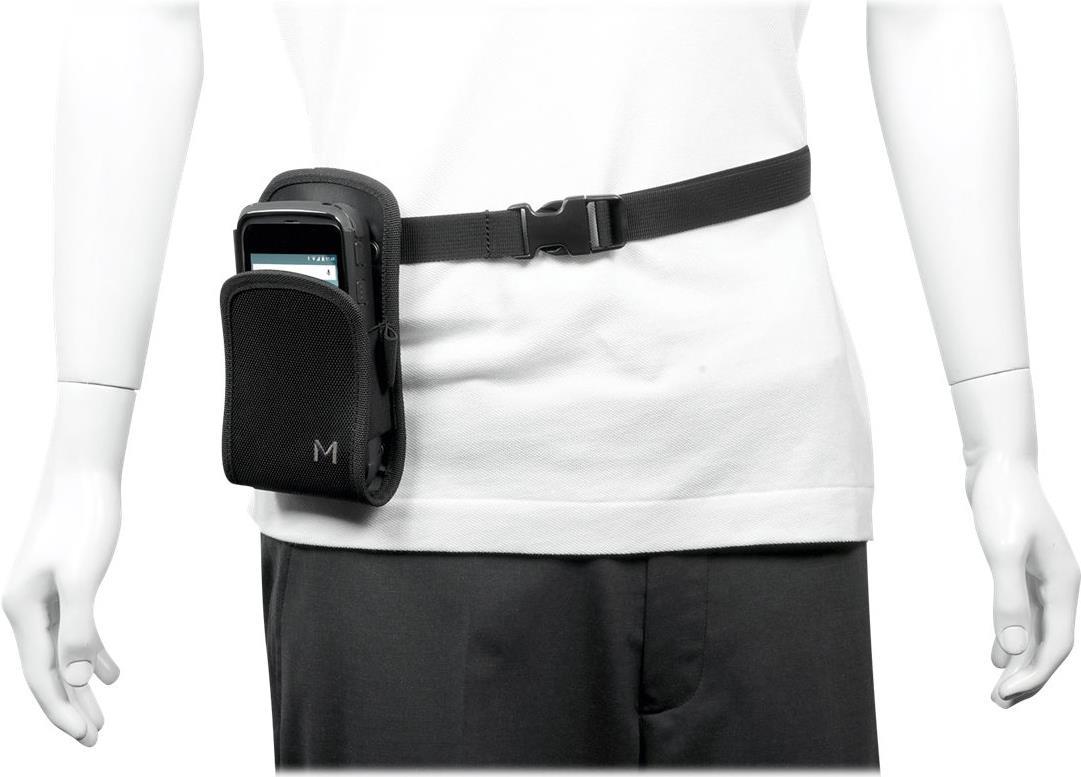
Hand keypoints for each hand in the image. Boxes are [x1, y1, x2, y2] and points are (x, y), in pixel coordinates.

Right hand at [2, 383, 131, 744]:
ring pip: (62, 653)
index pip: (41, 674)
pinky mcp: (64, 585)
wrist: (84, 475)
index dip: (62, 708)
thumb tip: (80, 678)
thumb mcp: (82, 576)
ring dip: (83, 685)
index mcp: (22, 609)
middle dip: (70, 706)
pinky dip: (92, 653)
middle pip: (48, 670)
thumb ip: (78, 628)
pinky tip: (113, 673)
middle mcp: (26, 607)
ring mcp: (44, 597)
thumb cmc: (83, 519)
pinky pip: (74, 630)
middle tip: (94, 740)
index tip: (87, 736)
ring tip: (102, 717)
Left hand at [967, 452, 1079, 707]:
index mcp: (1064, 586)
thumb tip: (1014, 649)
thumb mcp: (1003, 552)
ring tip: (998, 690)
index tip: (1003, 695)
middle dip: (1029, 678)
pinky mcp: (1023, 569)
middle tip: (999, 704)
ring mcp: (1042, 578)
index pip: (1055, 646)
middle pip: (1050, 645)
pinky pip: (1025, 615)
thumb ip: (1009, 599)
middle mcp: (1059, 586)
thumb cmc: (1004, 502)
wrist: (998, 464)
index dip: (1033, 675)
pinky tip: (997, 654)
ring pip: (1037, 632)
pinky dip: (1013, 637)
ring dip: (1020, 662)